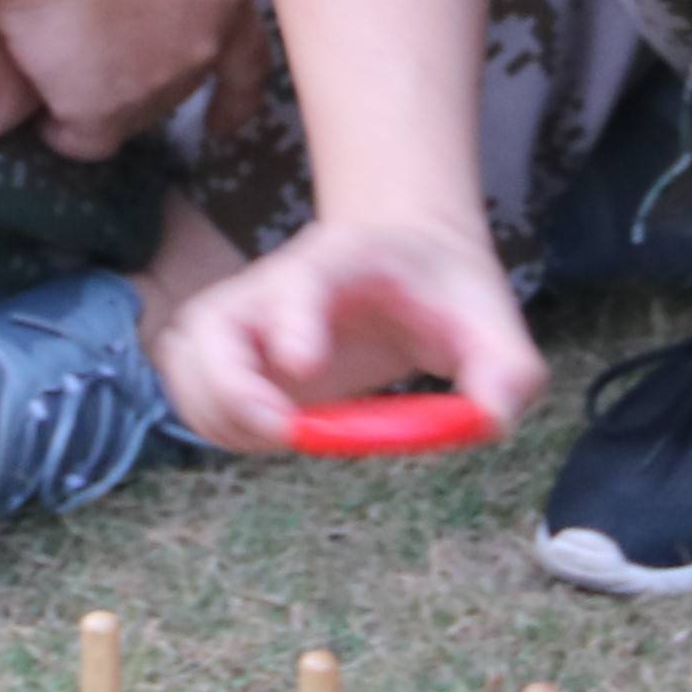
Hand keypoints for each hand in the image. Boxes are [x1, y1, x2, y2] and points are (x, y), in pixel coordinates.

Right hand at [0, 0, 257, 160]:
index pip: (248, 61)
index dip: (237, 94)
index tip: (224, 124)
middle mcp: (202, 46)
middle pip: (175, 88)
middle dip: (140, 81)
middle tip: (94, 57)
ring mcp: (155, 85)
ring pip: (127, 115)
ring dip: (99, 100)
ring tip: (59, 62)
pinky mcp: (102, 112)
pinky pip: (83, 140)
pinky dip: (65, 131)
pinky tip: (45, 110)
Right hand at [151, 213, 538, 452]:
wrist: (408, 257)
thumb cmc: (446, 292)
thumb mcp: (494, 323)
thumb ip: (506, 370)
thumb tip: (489, 421)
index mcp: (343, 258)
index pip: (299, 279)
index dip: (291, 320)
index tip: (306, 366)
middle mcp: (276, 282)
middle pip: (208, 326)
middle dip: (231, 391)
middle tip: (287, 433)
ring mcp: (243, 316)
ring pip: (184, 362)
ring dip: (219, 414)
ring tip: (285, 434)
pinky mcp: (229, 353)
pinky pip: (193, 391)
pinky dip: (218, 425)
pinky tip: (275, 433)